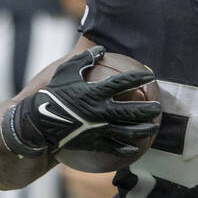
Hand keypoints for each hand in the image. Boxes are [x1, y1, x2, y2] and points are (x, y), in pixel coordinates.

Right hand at [8, 45, 160, 156]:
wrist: (38, 123)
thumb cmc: (53, 94)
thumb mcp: (66, 72)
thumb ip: (84, 60)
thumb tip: (100, 49)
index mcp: (95, 92)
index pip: (123, 83)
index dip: (138, 79)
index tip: (149, 76)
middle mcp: (100, 111)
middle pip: (131, 111)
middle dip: (148, 109)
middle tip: (158, 107)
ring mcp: (98, 129)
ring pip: (127, 131)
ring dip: (144, 129)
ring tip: (154, 126)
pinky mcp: (93, 142)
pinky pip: (114, 147)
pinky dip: (127, 148)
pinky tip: (136, 148)